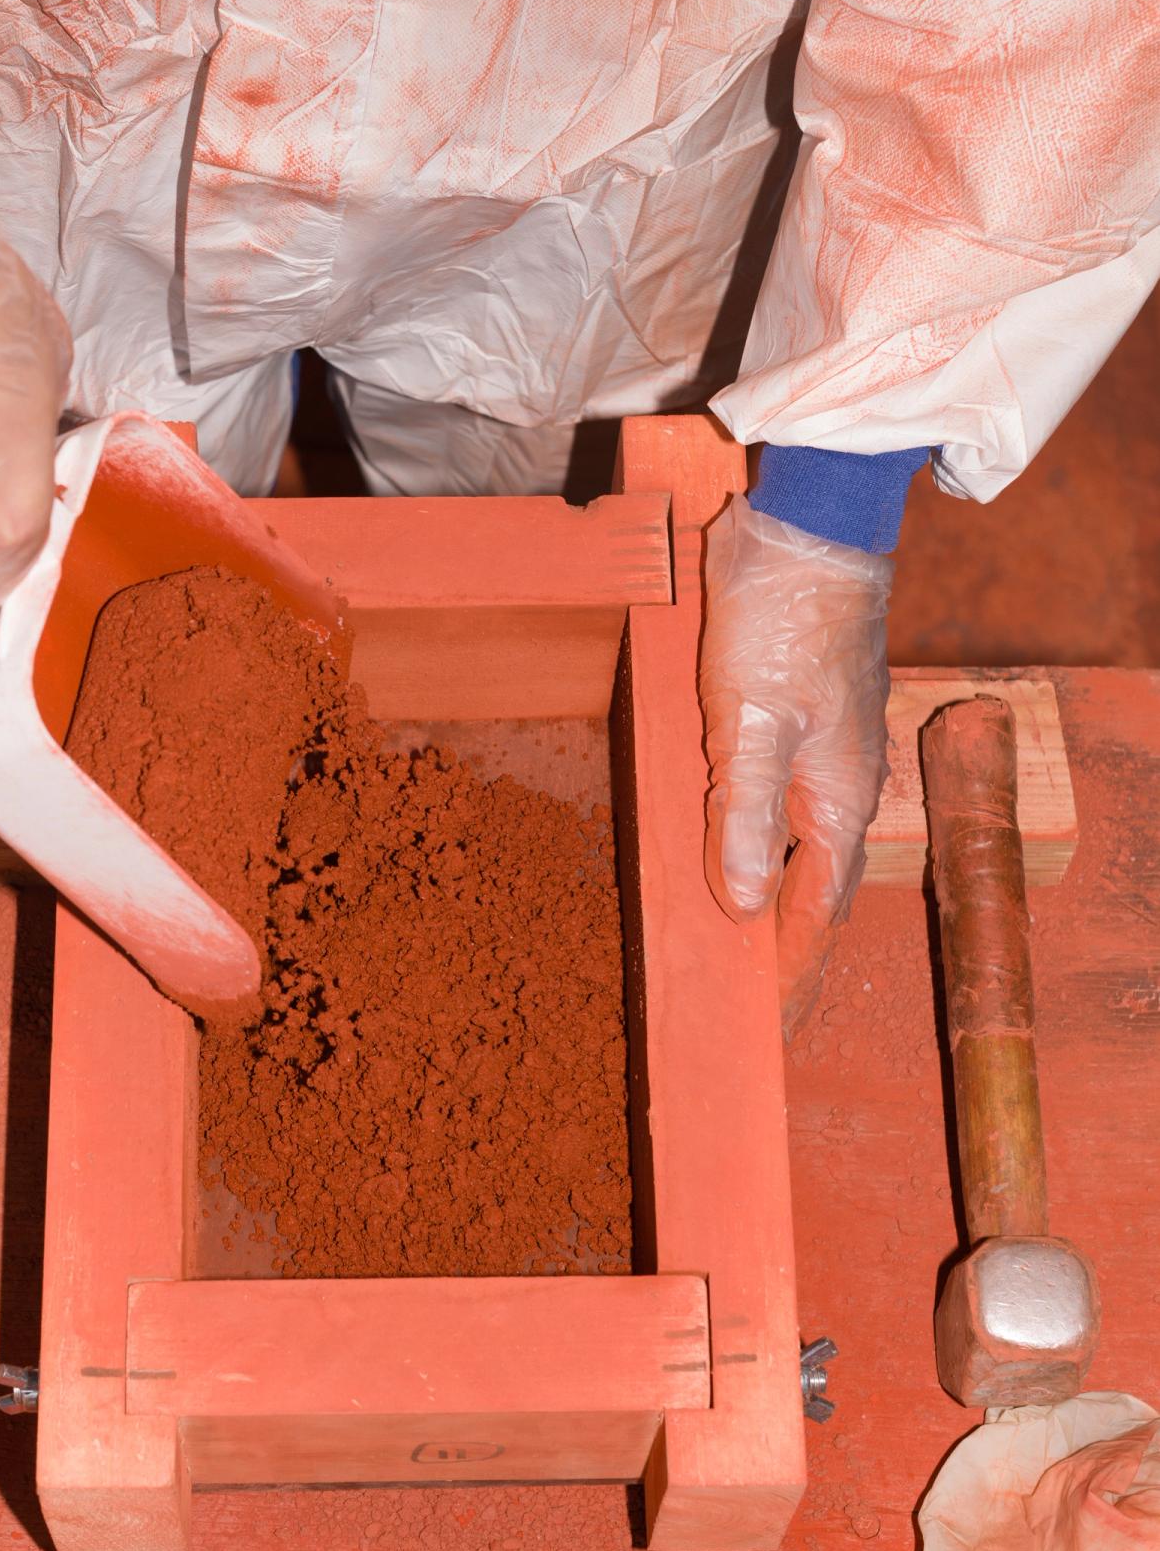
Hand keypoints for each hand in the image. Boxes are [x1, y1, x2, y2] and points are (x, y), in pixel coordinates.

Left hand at [700, 496, 891, 1037]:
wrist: (805, 526)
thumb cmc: (787, 622)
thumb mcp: (753, 725)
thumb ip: (748, 816)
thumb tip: (744, 905)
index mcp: (840, 799)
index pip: (817, 912)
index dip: (790, 969)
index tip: (767, 1024)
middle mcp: (834, 785)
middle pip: (805, 886)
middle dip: (775, 945)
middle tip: (736, 998)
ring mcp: (810, 750)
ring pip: (782, 842)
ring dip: (755, 891)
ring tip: (718, 939)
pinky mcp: (780, 715)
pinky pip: (759, 796)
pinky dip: (737, 834)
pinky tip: (709, 845)